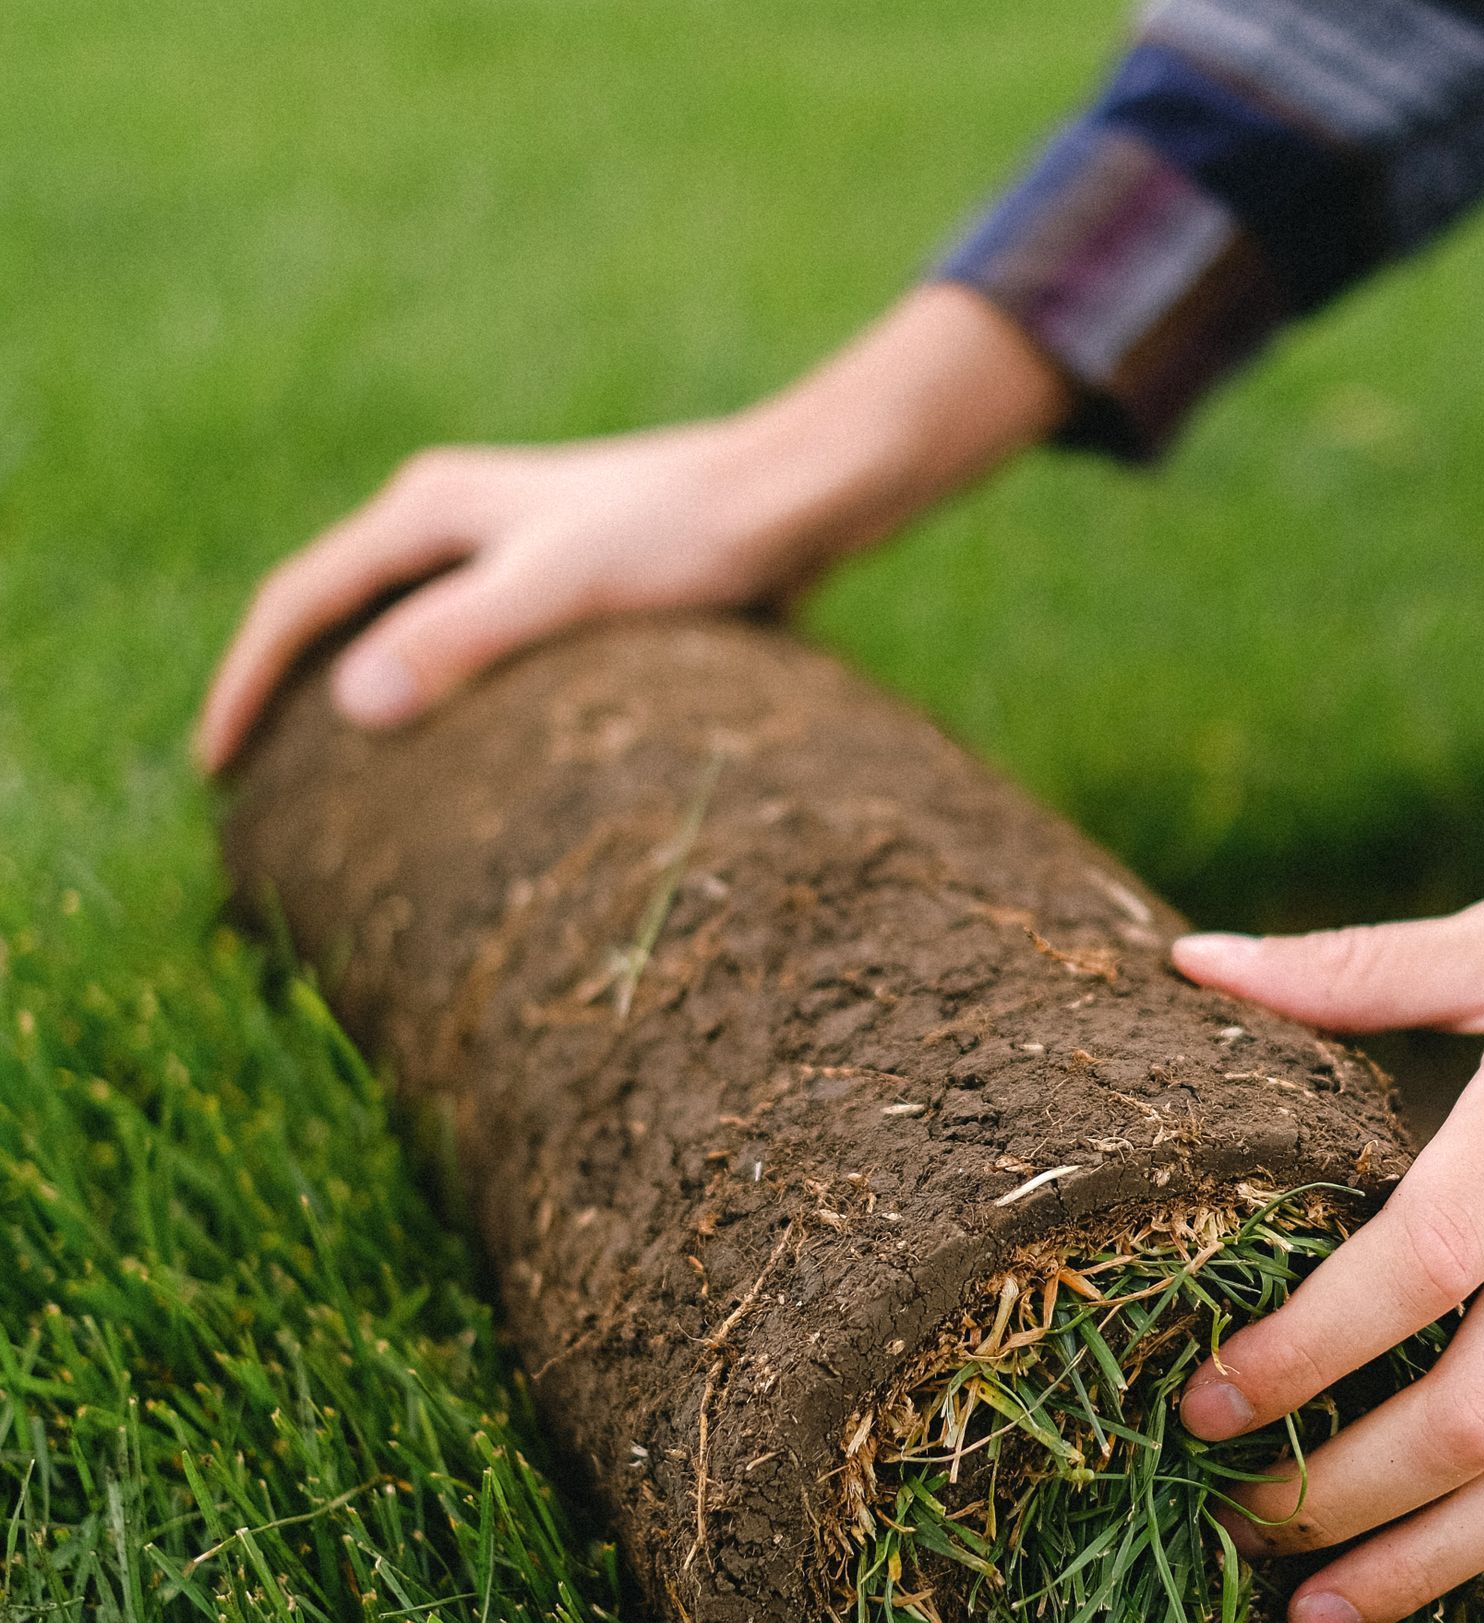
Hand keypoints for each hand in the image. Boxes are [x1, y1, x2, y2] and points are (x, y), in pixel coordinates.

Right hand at [196, 284, 1067, 770]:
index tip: (216, 772)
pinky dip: (431, 697)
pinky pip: (462, 647)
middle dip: (285, 692)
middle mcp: (453, 519)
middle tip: (253, 790)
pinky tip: (453, 758)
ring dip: (356, 696)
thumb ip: (461, 638)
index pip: (298, 601)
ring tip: (332, 785)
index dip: (246, 686)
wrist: (792, 498)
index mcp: (428, 510)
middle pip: (334, 610)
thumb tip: (353, 705)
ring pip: (397, 629)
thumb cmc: (685, 537)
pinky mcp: (559, 582)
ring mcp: (505, 548)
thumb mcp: (563, 587)